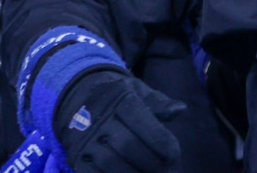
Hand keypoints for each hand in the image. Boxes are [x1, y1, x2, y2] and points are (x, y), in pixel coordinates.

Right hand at [53, 68, 182, 172]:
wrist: (76, 97)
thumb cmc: (116, 97)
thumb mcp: (137, 91)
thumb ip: (158, 103)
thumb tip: (180, 109)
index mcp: (118, 99)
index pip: (143, 124)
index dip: (164, 145)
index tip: (174, 156)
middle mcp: (98, 117)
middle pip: (128, 146)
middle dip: (153, 165)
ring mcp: (84, 138)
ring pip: (112, 163)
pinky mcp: (77, 156)